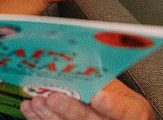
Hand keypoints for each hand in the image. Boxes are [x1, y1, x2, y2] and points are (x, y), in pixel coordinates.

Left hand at [20, 79, 156, 119]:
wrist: (116, 116)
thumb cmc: (115, 98)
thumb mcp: (115, 84)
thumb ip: (100, 74)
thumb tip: (78, 50)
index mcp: (131, 111)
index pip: (125, 111)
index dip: (112, 106)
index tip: (98, 97)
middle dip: (70, 109)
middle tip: (54, 97)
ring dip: (50, 115)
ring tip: (36, 101)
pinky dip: (40, 118)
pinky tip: (31, 109)